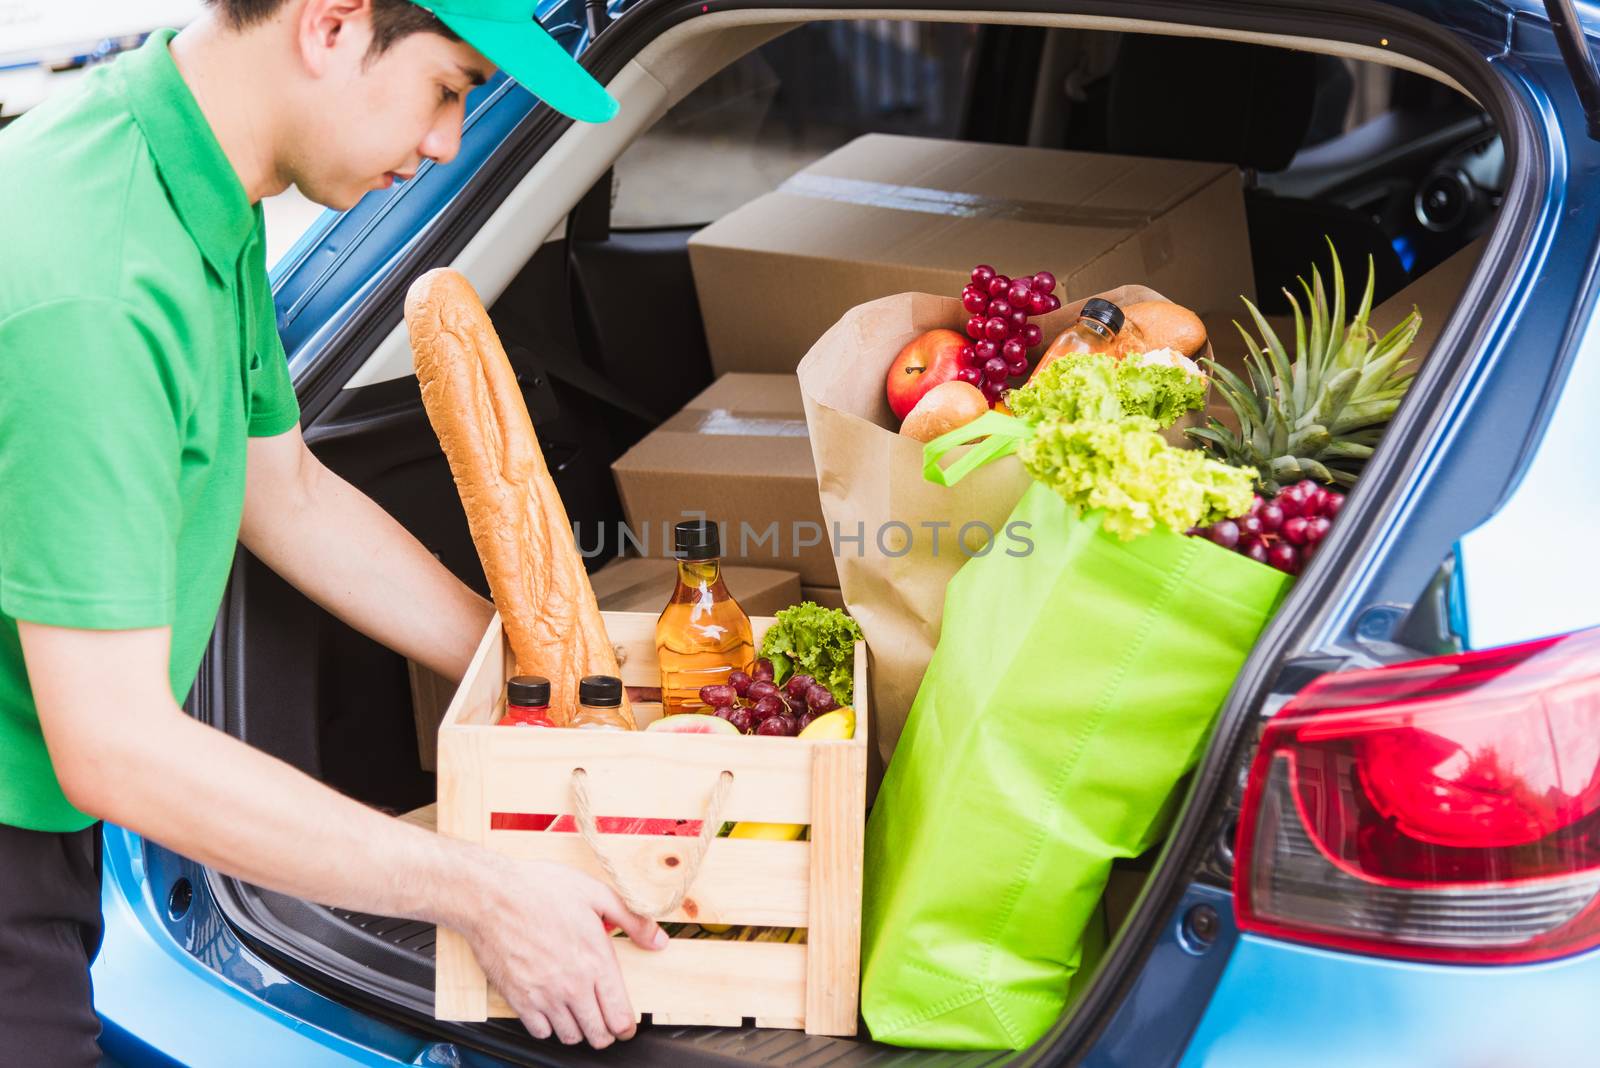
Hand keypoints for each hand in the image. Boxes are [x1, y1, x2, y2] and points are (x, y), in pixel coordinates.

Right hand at [460, 853, 666, 1047]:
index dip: (627, 1026)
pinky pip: (540, 1031)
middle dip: (606, 1032)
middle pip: (598, 1034)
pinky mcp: (519, 999)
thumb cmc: (540, 888)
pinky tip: (551, 1009)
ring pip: (570, 1036)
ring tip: (579, 1014)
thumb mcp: (596, 893)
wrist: (490, 895)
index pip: (620, 1016)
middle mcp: (572, 985)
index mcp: (596, 960)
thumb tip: (659, 940)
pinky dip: (549, 1027)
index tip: (626, 1024)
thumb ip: (632, 920)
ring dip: (578, 1030)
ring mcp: (544, 995)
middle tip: (604, 1022)